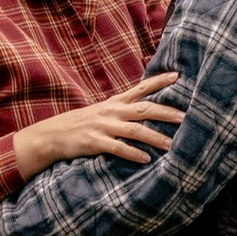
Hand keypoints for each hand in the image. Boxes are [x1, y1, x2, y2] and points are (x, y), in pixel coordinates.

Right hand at [10, 75, 180, 179]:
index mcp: (115, 102)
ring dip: (154, 137)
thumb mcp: (103, 111)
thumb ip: (123, 110)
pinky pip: (117, 148)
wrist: (52, 135)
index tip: (178, 75)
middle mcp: (111, 111)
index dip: (160, 81)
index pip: (141, 88)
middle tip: (184, 117)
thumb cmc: (82, 124)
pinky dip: (133, 154)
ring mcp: (103, 126)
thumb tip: (149, 111)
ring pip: (134, 130)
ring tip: (170, 144)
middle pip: (144, 109)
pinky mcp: (95, 142)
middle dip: (165, 112)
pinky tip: (146, 159)